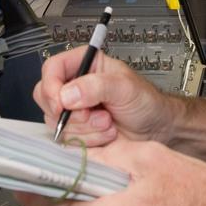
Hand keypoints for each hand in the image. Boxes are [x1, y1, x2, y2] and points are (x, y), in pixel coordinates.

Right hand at [35, 45, 177, 145]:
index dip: (51, 87)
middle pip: (48, 98)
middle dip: (73, 114)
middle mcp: (74, 86)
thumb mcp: (125, 87)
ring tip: (108, 123)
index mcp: (84, 65)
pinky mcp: (76, 132)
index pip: (52, 69)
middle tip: (98, 115)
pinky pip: (66, 140)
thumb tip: (68, 94)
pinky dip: (87, 141)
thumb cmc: (146, 102)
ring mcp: (73, 111)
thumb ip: (97, 86)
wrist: (157, 129)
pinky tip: (106, 135)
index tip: (62, 105)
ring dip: (85, 129)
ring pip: (57, 123)